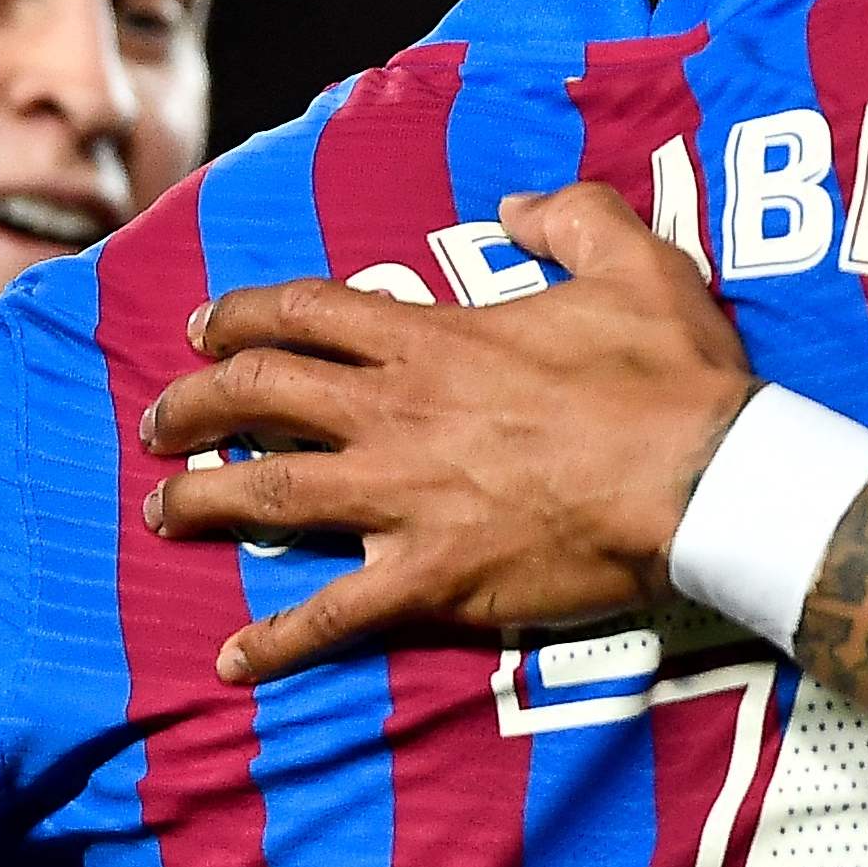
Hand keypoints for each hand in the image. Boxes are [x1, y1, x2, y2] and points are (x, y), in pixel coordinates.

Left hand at [136, 183, 755, 684]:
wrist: (705, 480)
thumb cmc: (672, 375)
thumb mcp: (634, 261)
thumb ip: (569, 216)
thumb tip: (516, 206)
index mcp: (434, 340)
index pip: (306, 314)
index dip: (242, 316)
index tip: (204, 328)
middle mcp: (396, 414)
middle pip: (258, 396)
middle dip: (193, 405)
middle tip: (163, 421)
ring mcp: (403, 499)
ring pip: (266, 494)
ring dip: (201, 501)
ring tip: (162, 510)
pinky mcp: (430, 579)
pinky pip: (333, 614)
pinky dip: (276, 640)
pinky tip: (232, 660)